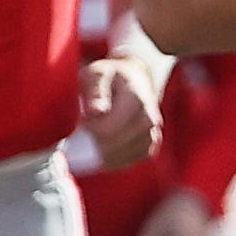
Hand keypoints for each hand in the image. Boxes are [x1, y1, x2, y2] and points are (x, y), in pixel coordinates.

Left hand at [77, 46, 165, 169]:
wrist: (133, 78)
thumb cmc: (109, 76)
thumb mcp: (96, 74)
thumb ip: (95, 91)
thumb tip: (96, 111)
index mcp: (135, 97)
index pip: (111, 127)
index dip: (92, 131)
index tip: (82, 123)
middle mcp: (149, 115)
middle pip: (119, 144)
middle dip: (96, 146)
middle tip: (82, 138)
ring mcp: (153, 130)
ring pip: (128, 155)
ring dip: (105, 156)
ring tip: (89, 147)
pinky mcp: (152, 142)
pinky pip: (135, 158)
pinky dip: (117, 161)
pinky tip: (103, 156)